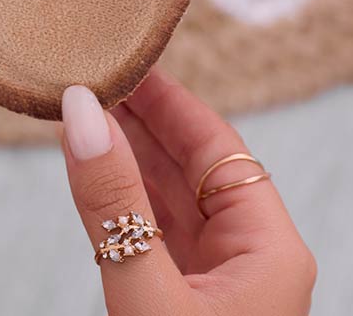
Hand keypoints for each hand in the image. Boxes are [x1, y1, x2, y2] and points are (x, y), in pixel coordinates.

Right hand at [62, 68, 314, 313]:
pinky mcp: (192, 307)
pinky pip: (160, 239)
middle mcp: (253, 260)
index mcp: (270, 250)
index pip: (218, 146)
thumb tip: (82, 112)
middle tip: (92, 79)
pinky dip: (126, 206)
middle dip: (141, 123)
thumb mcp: (149, 295)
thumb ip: (116, 205)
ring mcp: (223, 285)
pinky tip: (96, 176)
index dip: (167, 100)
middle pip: (195, 168)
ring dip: (129, 162)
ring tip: (83, 115)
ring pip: (174, 203)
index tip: (124, 60)